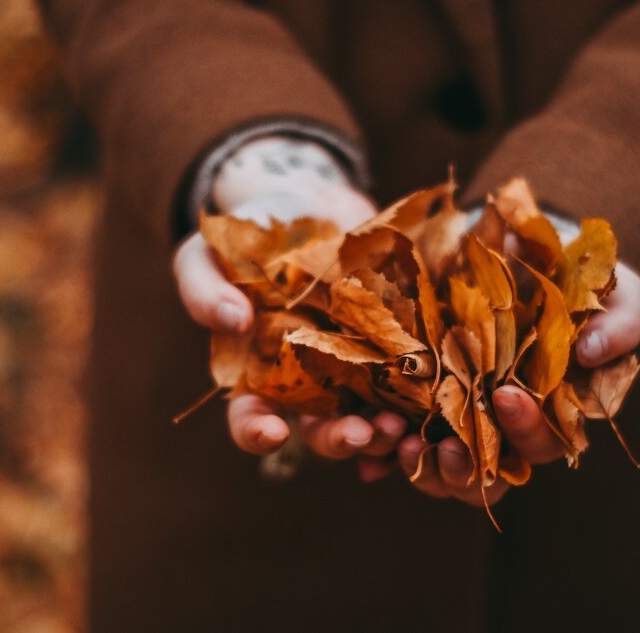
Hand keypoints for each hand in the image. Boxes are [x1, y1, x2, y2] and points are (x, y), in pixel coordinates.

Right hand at [174, 136, 406, 463]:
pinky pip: (415, 376)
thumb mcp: (207, 254)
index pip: (252, 418)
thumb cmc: (246, 236)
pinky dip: (425, 394)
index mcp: (259, 374)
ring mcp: (358, 364)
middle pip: (322, 429)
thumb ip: (204, 289)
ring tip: (400, 422)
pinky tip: (435, 395)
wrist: (308, 200)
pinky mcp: (398, 341)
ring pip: (373, 414)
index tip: (272, 434)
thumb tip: (232, 322)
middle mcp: (311, 382)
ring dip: (386, 428)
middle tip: (359, 434)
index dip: (258, 432)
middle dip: (339, 439)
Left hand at [398, 262, 639, 505]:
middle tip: (448, 449)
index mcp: (555, 414)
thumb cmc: (588, 290)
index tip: (507, 397)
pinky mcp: (426, 400)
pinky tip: (366, 458)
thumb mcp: (619, 299)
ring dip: (425, 467)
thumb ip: (618, 327)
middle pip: (489, 472)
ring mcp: (464, 417)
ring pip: (445, 467)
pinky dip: (384, 455)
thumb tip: (591, 352)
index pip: (544, 442)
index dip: (527, 429)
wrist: (536, 258)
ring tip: (404, 447)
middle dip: (468, 468)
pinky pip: (404, 438)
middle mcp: (507, 427)